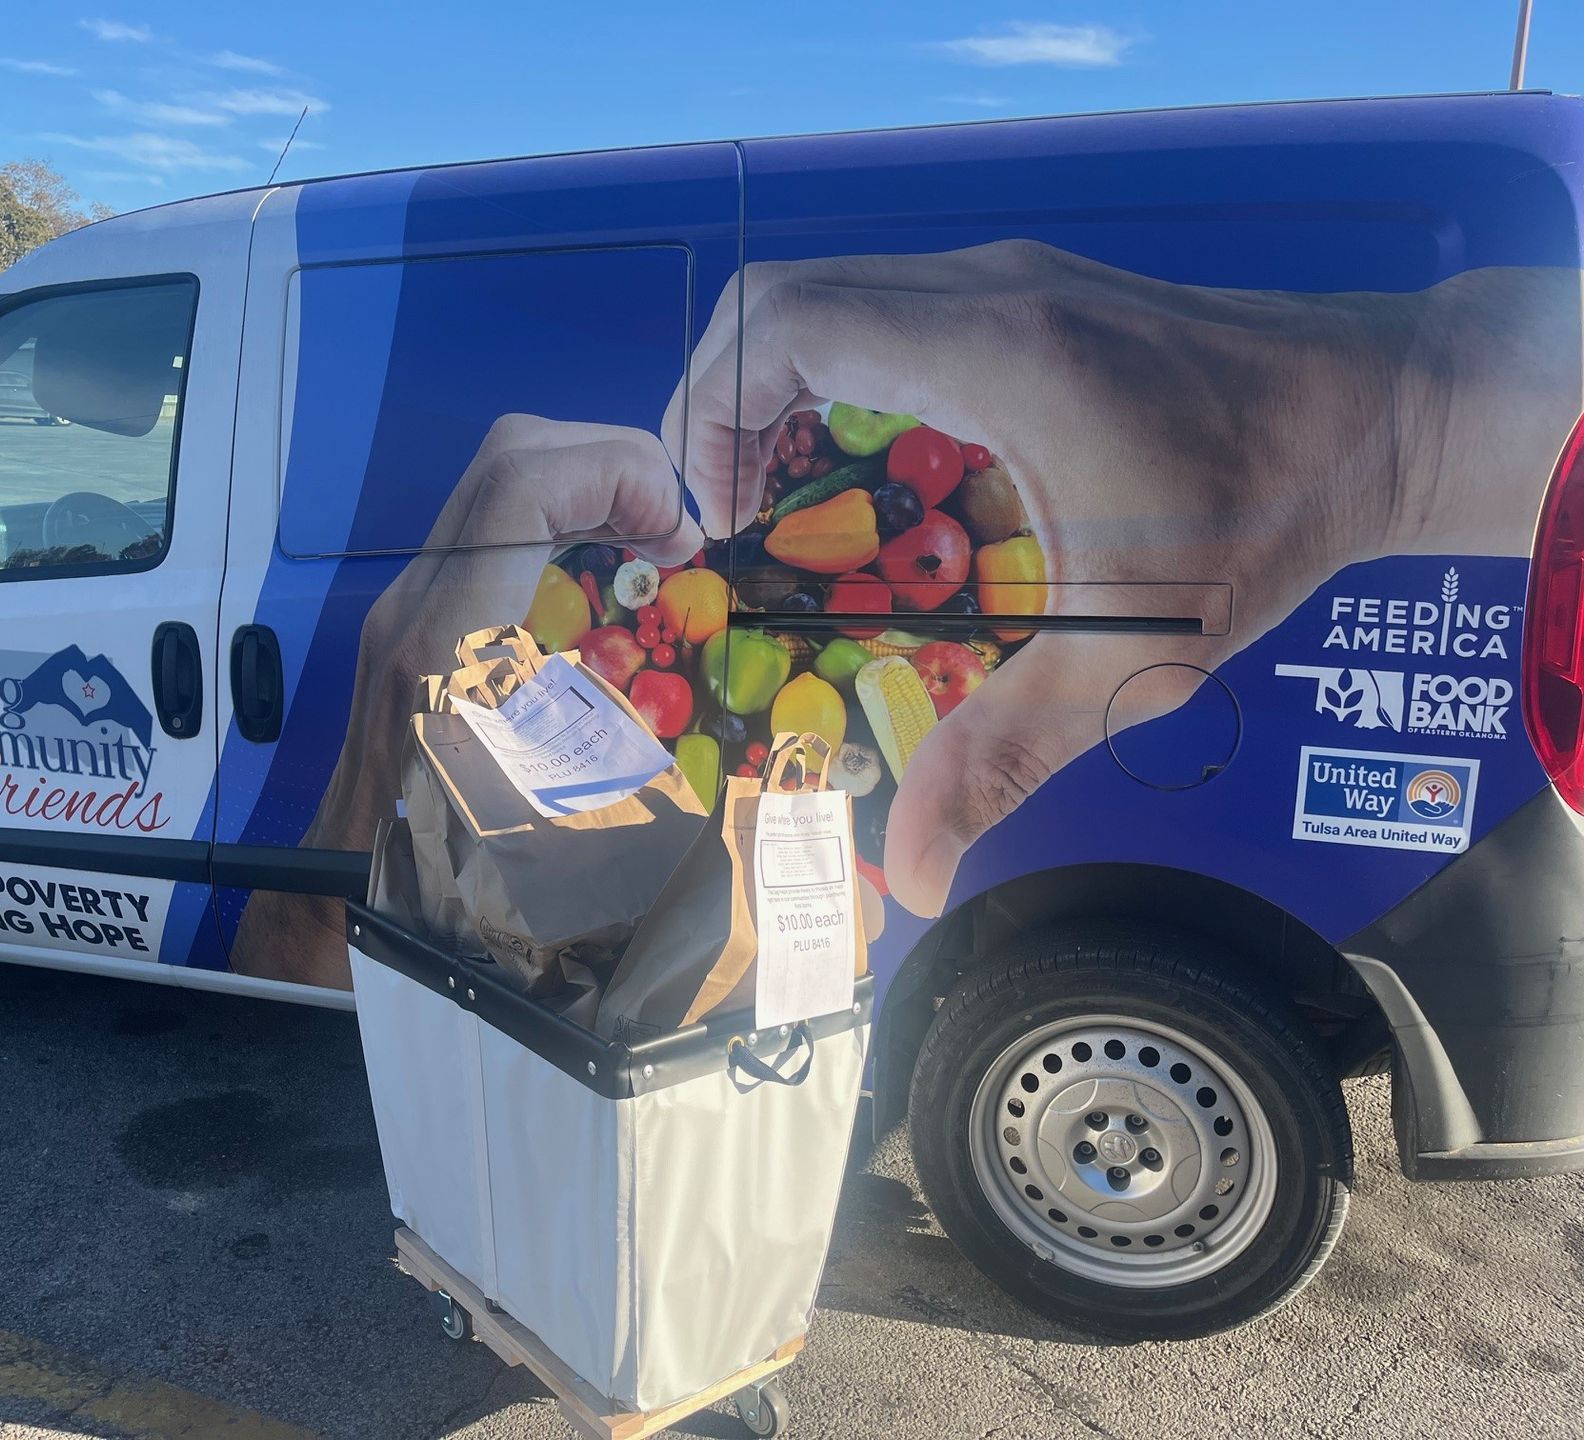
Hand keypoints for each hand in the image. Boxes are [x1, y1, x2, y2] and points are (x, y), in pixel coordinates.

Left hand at [231, 416, 698, 978]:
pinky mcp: (416, 611)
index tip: (680, 538)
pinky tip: (606, 562)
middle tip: (677, 532)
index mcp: (450, 644)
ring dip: (589, 482)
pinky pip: (493, 521)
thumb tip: (748, 766)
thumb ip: (641, 776)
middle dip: (615, 462)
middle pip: (513, 454)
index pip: (521, 485)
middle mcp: (419, 602)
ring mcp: (410, 600)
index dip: (619, 474)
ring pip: (498, 477)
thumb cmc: (440, 881)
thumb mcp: (555, 834)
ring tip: (655, 538)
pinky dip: (562, 516)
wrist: (338, 895)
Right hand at [671, 241, 1579, 915]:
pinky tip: (876, 482)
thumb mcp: (1129, 649)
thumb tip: (912, 875)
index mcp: (988, 351)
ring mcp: (1010, 280)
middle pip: (784, 303)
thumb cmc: (1263, 513)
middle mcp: (984, 291)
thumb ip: (1003, 755)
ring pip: (834, 302)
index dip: (711, 412)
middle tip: (731, 522)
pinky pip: (890, 316)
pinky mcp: (1034, 297)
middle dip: (725, 409)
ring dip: (783, 394)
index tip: (718, 517)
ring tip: (785, 508)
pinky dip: (843, 383)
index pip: (781, 324)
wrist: (1388, 413)